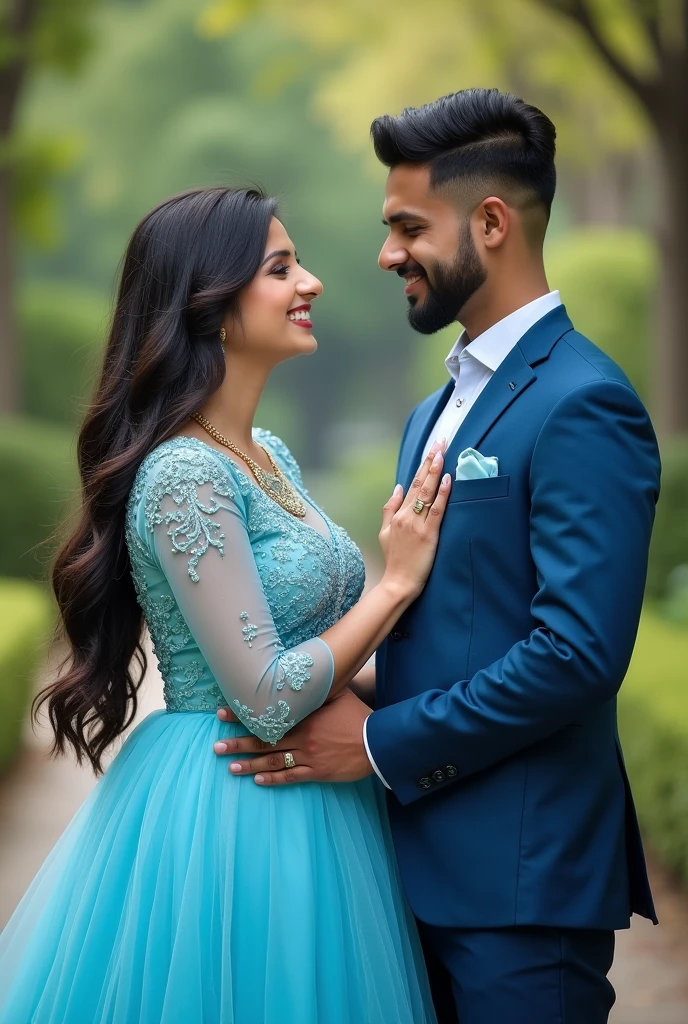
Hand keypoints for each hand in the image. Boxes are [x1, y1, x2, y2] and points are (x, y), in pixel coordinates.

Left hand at [214, 689, 372, 784]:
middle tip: (216, 747)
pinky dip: (274, 779)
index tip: (222, 714)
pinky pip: (292, 777)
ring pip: (274, 762)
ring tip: (230, 766)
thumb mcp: (338, 695)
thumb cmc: (358, 716)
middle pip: (265, 742)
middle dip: (239, 744)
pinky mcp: (318, 772)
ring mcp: (309, 757)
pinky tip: (258, 780)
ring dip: (250, 765)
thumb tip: (303, 673)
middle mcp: (303, 738)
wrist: (377, 742)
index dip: (244, 716)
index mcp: (305, 718)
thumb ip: (318, 689)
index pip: (268, 717)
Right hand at [378, 440, 450, 599]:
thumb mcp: (384, 533)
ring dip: (435, 471)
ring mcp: (416, 525)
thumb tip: (396, 487)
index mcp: (398, 515)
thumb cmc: (394, 560)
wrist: (397, 582)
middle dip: (430, 461)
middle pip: (419, 483)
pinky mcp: (428, 535)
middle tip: (440, 442)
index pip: (411, 484)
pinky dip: (442, 494)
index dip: (422, 466)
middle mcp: (406, 516)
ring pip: (427, 493)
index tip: (431, 449)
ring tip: (442, 453)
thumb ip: (389, 509)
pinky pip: (436, 510)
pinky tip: (447, 480)